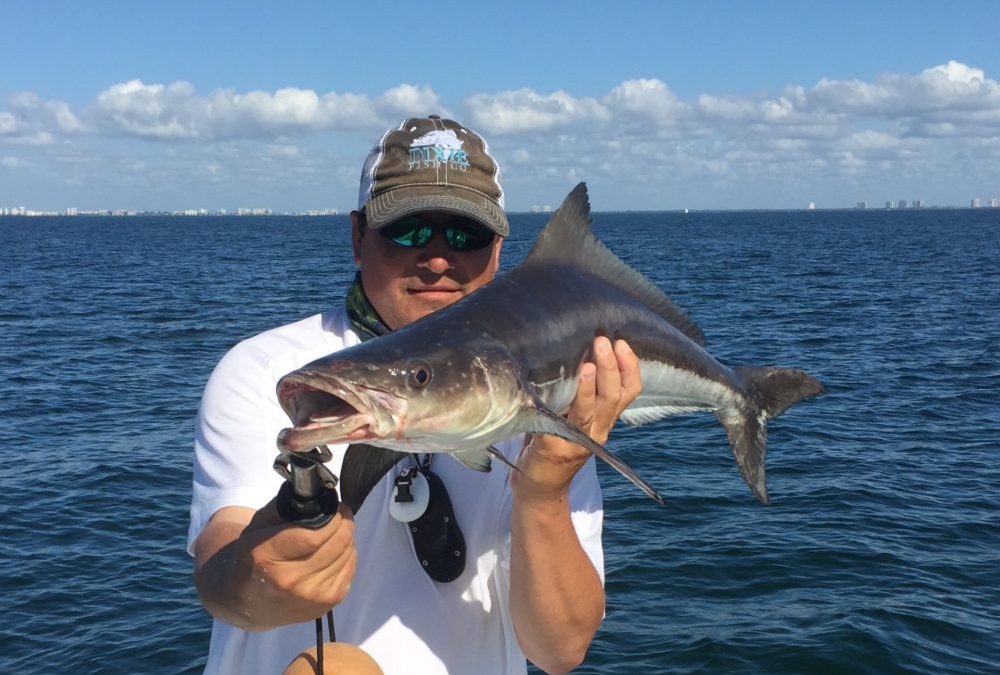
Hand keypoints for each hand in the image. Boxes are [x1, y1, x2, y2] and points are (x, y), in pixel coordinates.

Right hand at [239, 501, 357, 618]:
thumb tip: (317, 494)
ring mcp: (311, 596)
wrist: (249, 603)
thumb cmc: (254, 557)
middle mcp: (290, 580)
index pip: (315, 534)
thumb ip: (285, 507)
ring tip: (334, 533)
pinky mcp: (327, 604)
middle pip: (337, 543)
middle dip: (344, 522)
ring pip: (348, 554)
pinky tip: (333, 552)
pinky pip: (350, 568)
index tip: (336, 506)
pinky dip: (347, 556)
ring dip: (346, 539)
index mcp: (268, 556)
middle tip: (341, 514)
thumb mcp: (257, 526)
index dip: (332, 516)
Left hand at [512, 336, 641, 501]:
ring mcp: (578, 441)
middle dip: (612, 367)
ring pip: (593, 411)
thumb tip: (576, 348)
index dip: (630, 367)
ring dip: (592, 384)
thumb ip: (579, 392)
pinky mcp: (554, 447)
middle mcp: (597, 431)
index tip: (622, 343)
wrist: (538, 485)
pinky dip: (566, 408)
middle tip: (605, 342)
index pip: (629, 391)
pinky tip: (561, 390)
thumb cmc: (553, 440)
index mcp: (604, 420)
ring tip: (590, 362)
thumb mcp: (574, 415)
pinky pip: (563, 425)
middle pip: (613, 398)